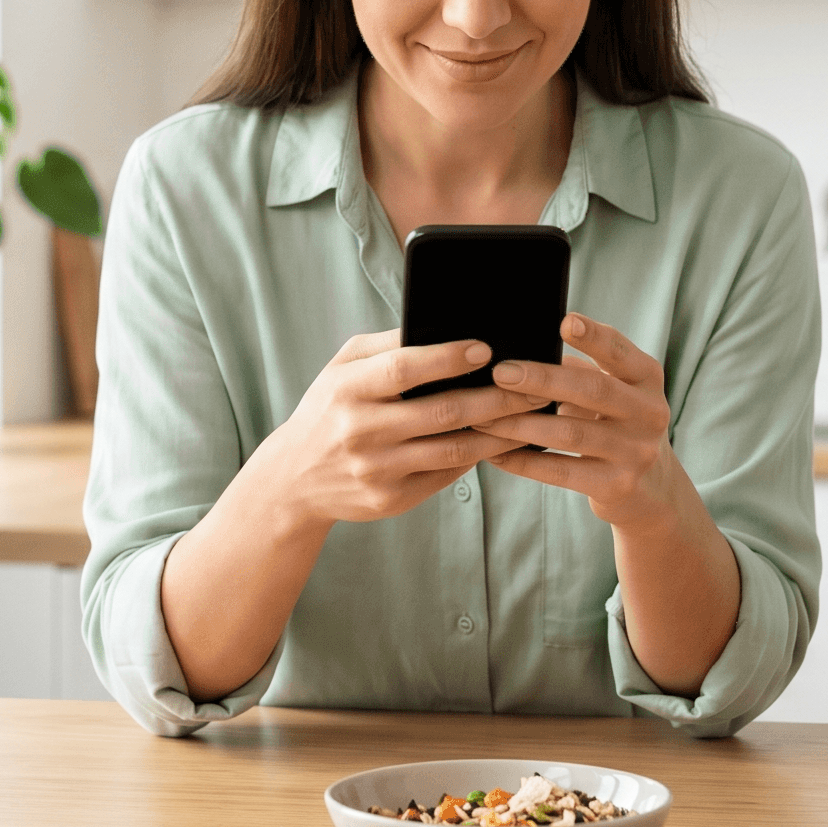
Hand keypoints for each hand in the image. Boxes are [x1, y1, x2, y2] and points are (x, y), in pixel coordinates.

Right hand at [243, 328, 540, 527]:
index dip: (447, 358)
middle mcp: (360, 431)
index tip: (486, 348)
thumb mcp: (342, 367)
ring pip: (453, 450)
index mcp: (347, 389)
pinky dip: (478, 457)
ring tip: (529, 415)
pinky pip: (446, 475)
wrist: (294, 479)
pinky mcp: (391, 499)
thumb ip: (387, 345)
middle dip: (495, 397)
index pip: (403, 370)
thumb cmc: (330, 408)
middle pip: (442, 412)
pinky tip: (501, 441)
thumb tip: (445, 327)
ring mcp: (376, 470)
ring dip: (498, 432)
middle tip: (533, 385)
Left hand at [473, 313, 694, 535]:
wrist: (651, 486)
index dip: (594, 337)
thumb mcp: (613, 390)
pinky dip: (523, 461)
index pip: (621, 352)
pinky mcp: (617, 485)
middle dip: (543, 380)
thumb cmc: (616, 422)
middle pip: (593, 391)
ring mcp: (636, 452)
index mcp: (646, 379)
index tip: (564, 321)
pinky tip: (495, 453)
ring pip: (570, 434)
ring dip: (520, 424)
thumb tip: (520, 350)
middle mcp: (649, 413)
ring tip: (484, 417)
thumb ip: (578, 370)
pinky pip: (560, 471)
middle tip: (501, 373)